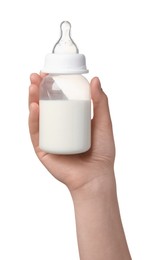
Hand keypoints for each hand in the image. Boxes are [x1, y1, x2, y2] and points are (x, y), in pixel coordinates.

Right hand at [29, 73, 114, 192]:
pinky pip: (36, 133)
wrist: (96, 176)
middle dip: (38, 89)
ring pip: (37, 117)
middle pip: (45, 105)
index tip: (50, 73)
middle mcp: (57, 128)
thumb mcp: (104, 123)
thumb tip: (95, 79)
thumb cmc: (102, 152)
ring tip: (33, 86)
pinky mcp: (43, 149)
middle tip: (37, 76)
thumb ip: (101, 102)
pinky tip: (35, 107)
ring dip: (32, 100)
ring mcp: (49, 138)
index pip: (58, 99)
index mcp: (70, 120)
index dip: (52, 85)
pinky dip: (33, 120)